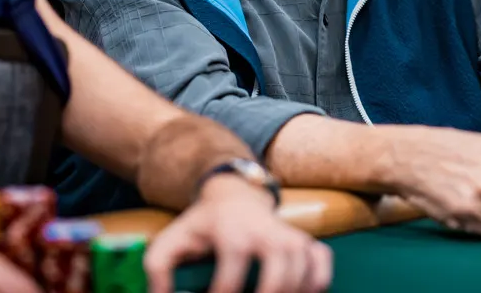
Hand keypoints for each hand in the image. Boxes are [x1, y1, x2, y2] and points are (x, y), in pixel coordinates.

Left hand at [144, 175, 331, 292]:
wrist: (234, 196)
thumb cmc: (201, 226)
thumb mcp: (169, 243)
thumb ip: (158, 273)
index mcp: (233, 234)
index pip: (231, 280)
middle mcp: (268, 232)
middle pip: (277, 278)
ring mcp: (292, 236)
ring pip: (302, 274)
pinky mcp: (307, 241)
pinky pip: (321, 266)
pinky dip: (316, 284)